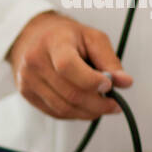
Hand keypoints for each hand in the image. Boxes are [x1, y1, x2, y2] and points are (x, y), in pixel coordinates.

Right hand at [7, 10, 132, 119]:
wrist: (33, 38)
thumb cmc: (67, 37)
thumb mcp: (92, 38)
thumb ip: (110, 60)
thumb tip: (125, 83)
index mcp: (52, 42)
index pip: (68, 66)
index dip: (91, 81)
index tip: (109, 85)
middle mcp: (34, 62)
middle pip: (69, 93)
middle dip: (98, 104)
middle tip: (115, 105)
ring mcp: (27, 80)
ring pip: (63, 108)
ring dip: (88, 112)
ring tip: (103, 107)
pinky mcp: (26, 94)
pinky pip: (55, 113)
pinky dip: (75, 114)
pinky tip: (85, 107)